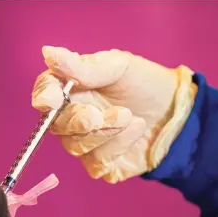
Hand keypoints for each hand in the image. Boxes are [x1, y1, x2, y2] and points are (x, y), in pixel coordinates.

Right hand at [32, 46, 196, 182]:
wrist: (174, 111)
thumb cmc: (144, 84)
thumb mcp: (118, 66)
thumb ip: (83, 66)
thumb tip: (48, 52)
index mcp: (69, 90)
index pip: (44, 94)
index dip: (44, 97)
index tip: (52, 99)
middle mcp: (70, 118)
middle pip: (56, 126)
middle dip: (81, 121)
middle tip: (110, 113)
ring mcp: (83, 143)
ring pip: (76, 147)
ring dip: (106, 133)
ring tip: (131, 117)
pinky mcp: (99, 164)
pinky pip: (96, 163)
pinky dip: (118, 147)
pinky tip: (135, 130)